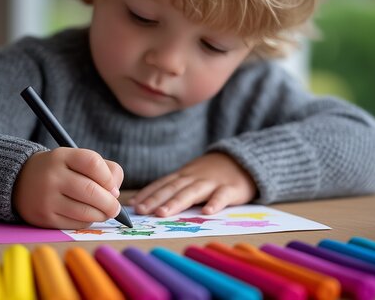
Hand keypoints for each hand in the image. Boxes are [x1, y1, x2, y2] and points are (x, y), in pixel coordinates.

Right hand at [13, 148, 123, 228]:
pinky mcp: (45, 218)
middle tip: (115, 208)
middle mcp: (52, 176)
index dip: (109, 177)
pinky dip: (87, 222)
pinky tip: (87, 216)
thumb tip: (115, 193)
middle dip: (110, 203)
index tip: (113, 187)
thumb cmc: (59, 171)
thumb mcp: (76, 160)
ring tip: (105, 213)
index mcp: (62, 156)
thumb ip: (103, 169)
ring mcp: (46, 198)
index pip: (92, 162)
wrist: (20, 181)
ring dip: (101, 215)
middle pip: (91, 190)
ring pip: (85, 212)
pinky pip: (75, 223)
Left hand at [128, 152, 256, 216]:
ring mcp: (212, 182)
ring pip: (192, 192)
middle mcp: (194, 178)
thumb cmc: (210, 175)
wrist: (242, 161)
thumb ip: (173, 189)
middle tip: (141, 211)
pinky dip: (215, 202)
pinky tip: (207, 212)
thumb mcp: (190, 177)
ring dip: (176, 202)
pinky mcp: (231, 188)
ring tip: (162, 213)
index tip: (132, 206)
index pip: (161, 184)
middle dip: (155, 199)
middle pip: (172, 188)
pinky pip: (222, 196)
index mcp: (183, 176)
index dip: (147, 194)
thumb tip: (146, 204)